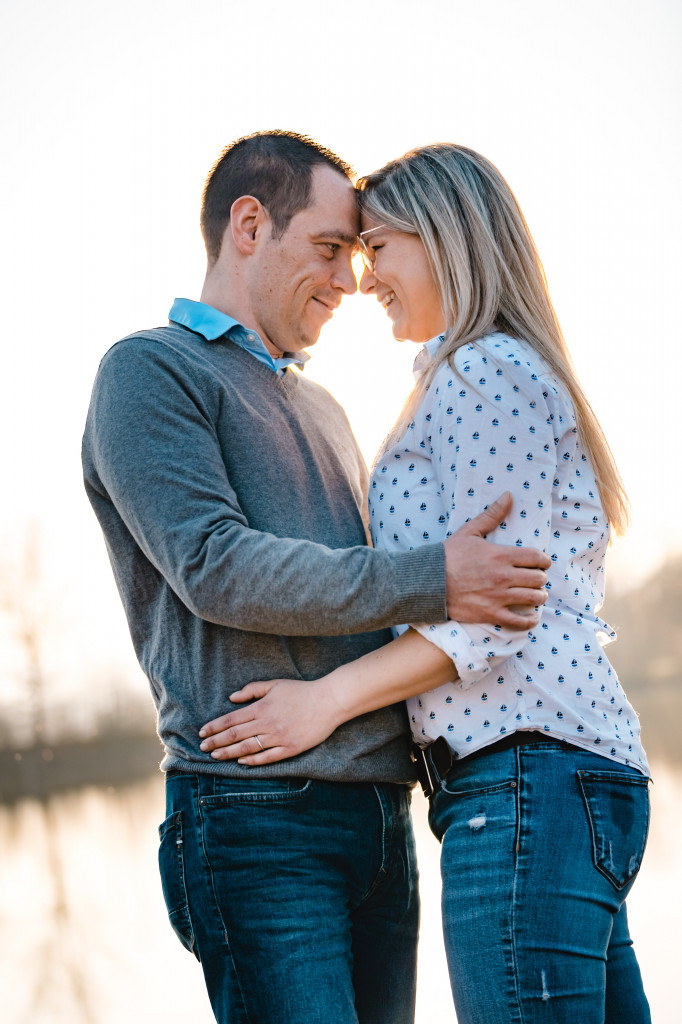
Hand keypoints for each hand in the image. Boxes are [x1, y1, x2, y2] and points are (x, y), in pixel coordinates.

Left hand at [198, 678, 342, 765]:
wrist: (328, 701)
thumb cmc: (301, 691)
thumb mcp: (275, 685)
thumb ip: (252, 690)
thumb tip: (232, 697)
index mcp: (262, 707)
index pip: (231, 719)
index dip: (215, 727)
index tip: (203, 732)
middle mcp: (267, 723)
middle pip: (235, 735)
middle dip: (216, 741)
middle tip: (202, 747)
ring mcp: (278, 737)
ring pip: (248, 748)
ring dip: (229, 752)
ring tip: (215, 756)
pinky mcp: (290, 748)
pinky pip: (267, 757)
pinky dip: (253, 760)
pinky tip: (241, 762)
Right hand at [443, 492, 550, 627]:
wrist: (428, 581)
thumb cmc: (448, 555)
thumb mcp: (470, 531)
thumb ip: (492, 515)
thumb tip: (509, 496)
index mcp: (501, 555)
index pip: (536, 558)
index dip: (544, 560)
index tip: (542, 563)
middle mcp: (503, 577)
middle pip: (538, 579)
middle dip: (540, 578)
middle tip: (536, 578)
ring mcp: (498, 597)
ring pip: (533, 599)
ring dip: (539, 596)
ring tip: (536, 595)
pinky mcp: (490, 614)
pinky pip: (518, 622)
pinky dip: (529, 621)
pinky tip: (531, 617)